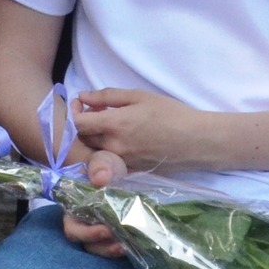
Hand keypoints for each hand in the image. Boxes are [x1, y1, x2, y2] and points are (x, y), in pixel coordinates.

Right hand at [62, 150, 128, 258]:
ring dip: (114, 251)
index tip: (106, 229)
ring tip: (129, 246)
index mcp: (75, 211)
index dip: (86, 234)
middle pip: (87, 245)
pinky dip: (125, 249)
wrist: (121, 172)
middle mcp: (84, 226)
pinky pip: (116, 248)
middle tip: (121, 243)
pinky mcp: (116, 236)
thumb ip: (100, 167)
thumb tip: (100, 178)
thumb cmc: (106, 167)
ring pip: (102, 250)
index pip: (73, 229)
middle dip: (103, 247)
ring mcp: (100, 234)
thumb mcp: (102, 162)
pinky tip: (137, 244)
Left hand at [70, 89, 204, 171]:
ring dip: (93, 138)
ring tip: (108, 125)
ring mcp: (121, 162)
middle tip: (95, 111)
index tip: (80, 104)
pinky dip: (106, 150)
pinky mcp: (129, 171)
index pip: (77, 124)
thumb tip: (83, 96)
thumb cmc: (170, 113)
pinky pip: (108, 161)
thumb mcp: (139, 96)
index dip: (73, 112)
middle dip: (82, 124)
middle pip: (83, 138)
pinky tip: (119, 140)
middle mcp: (113, 146)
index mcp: (114, 125)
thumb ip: (107, 96)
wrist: (195, 141)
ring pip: (94, 151)